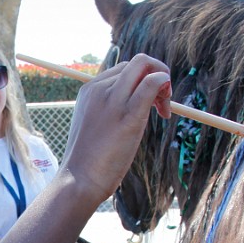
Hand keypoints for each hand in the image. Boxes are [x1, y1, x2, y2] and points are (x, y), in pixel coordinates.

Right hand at [61, 54, 170, 202]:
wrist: (79, 179)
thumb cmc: (89, 159)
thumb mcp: (95, 124)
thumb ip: (109, 109)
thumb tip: (136, 103)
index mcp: (89, 89)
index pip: (124, 69)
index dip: (141, 80)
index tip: (148, 104)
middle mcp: (100, 88)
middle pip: (138, 63)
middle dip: (156, 75)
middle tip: (161, 105)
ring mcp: (113, 99)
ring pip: (146, 67)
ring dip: (164, 82)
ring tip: (163, 111)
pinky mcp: (128, 114)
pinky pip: (152, 83)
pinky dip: (164, 85)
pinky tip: (165, 111)